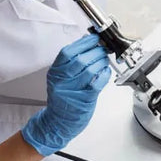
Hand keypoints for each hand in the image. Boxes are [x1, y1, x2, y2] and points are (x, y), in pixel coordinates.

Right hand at [22, 33, 111, 155]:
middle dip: (95, 51)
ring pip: (89, 70)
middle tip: (103, 48)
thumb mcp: (61, 78)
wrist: (58, 122)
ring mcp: (72, 90)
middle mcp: (62, 81)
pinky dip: (104, 74)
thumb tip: (87, 43)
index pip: (67, 52)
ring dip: (101, 61)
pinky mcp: (84, 99)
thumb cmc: (62, 99)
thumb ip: (71, 62)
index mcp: (55, 72)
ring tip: (104, 59)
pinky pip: (97, 83)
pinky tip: (105, 71)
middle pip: (80, 59)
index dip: (83, 43)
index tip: (94, 37)